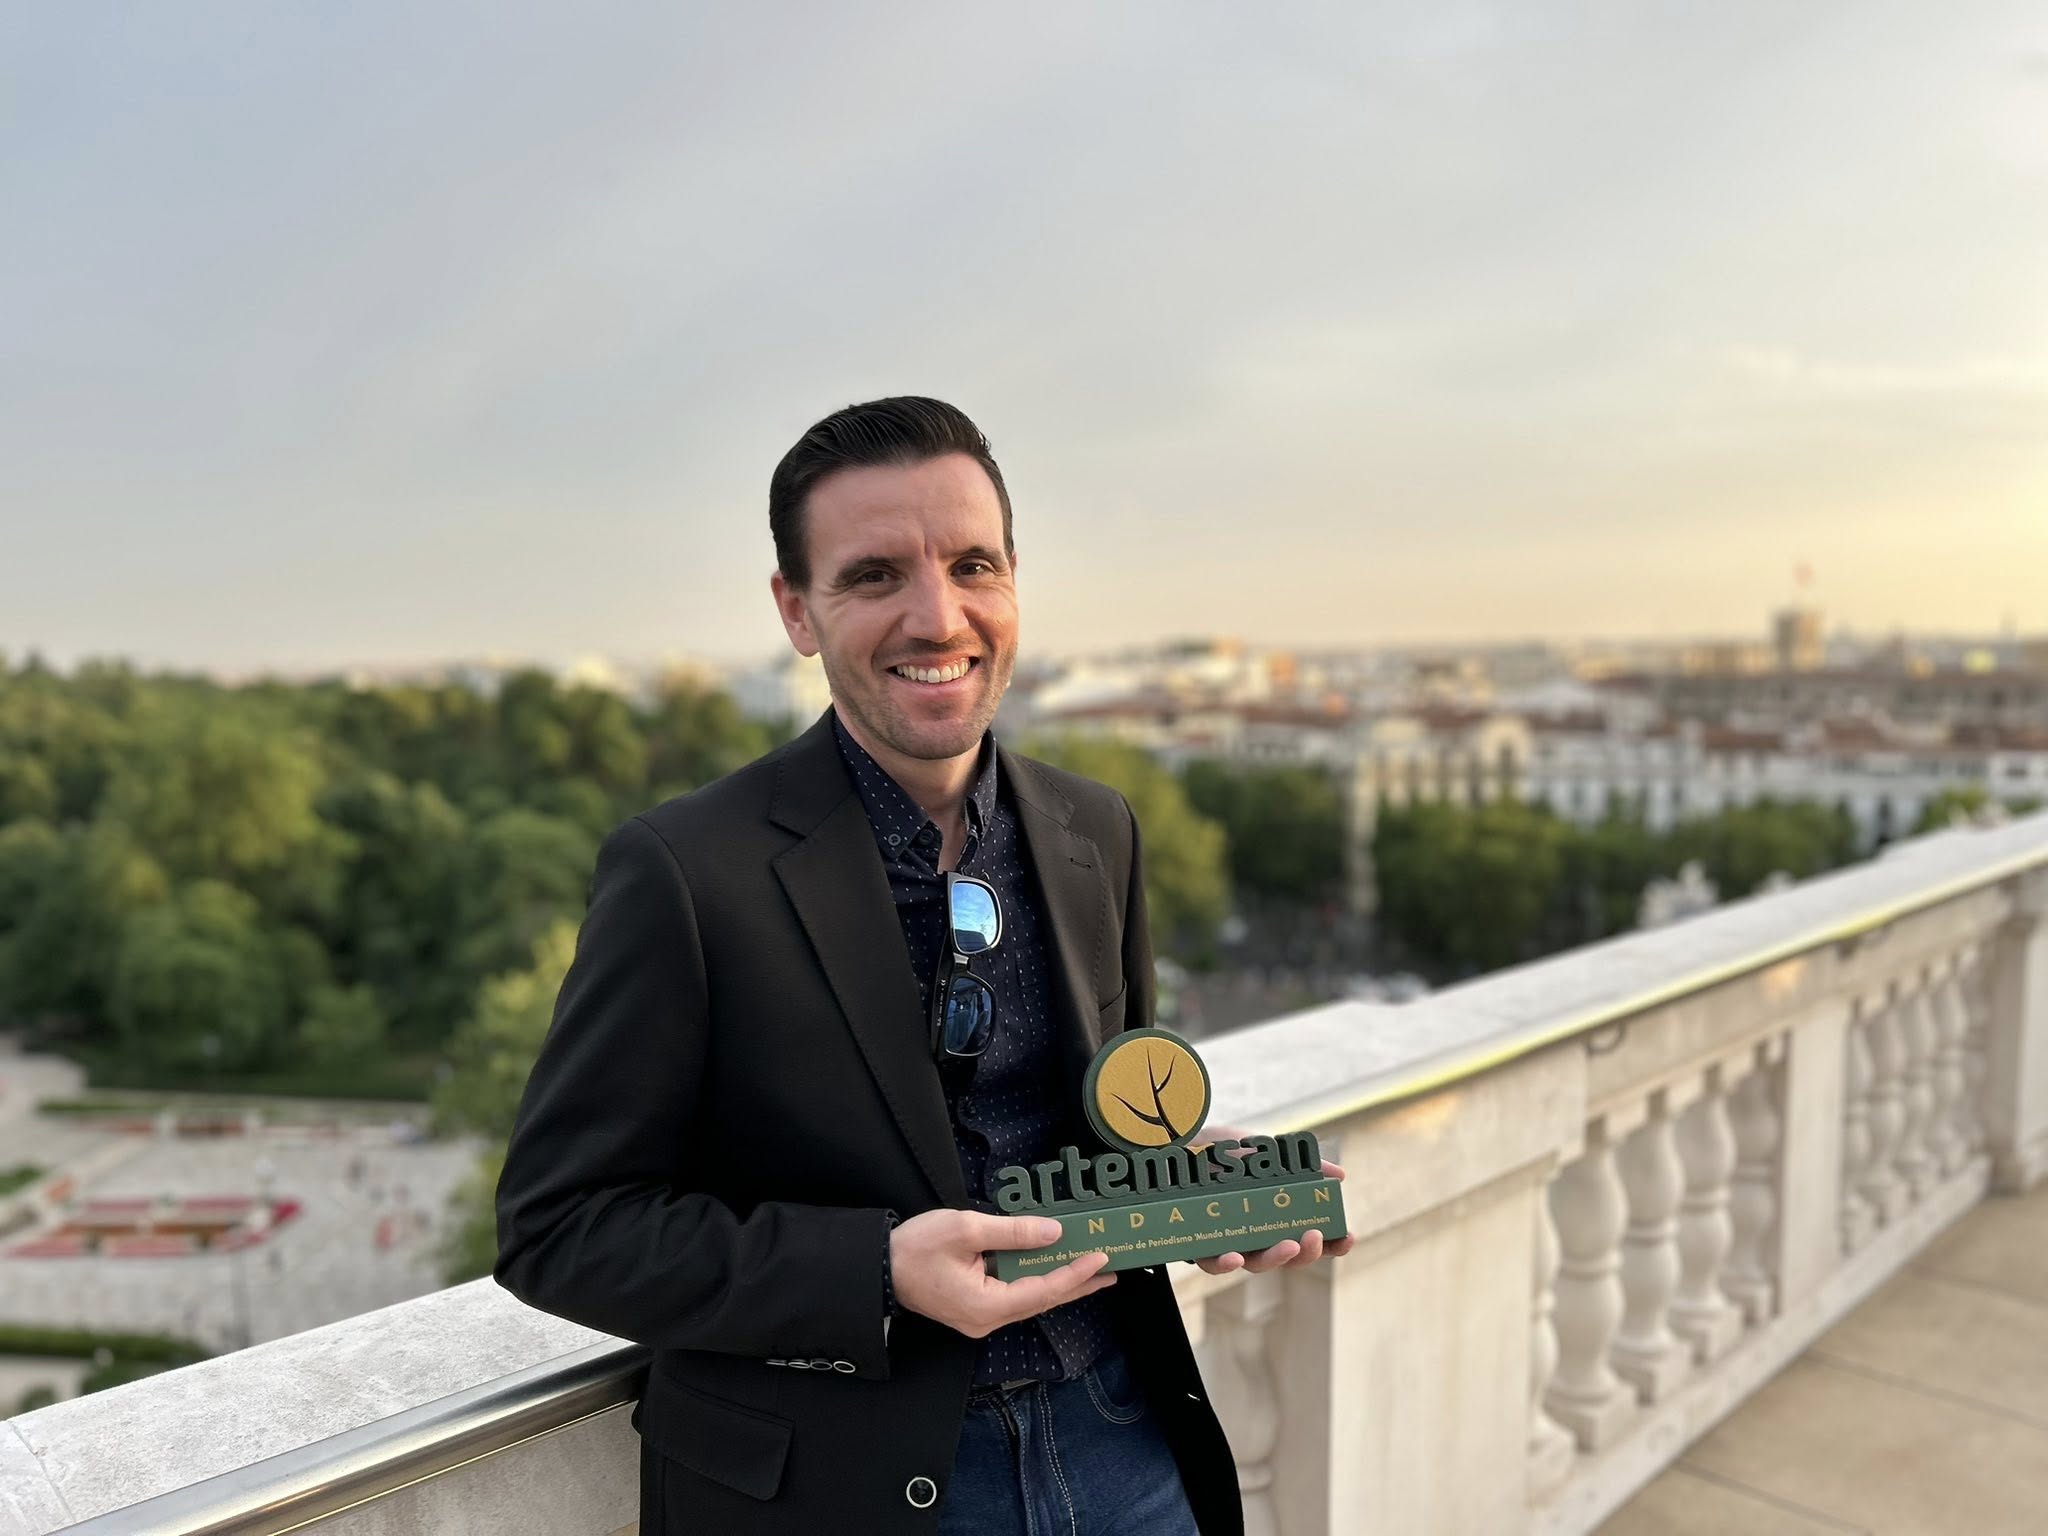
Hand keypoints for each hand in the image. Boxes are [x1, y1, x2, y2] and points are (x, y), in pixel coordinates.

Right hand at [890, 1209, 1116, 1338]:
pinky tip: (1050, 1267)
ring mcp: (979, 1317)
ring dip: (1059, 1282)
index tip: (1101, 1258)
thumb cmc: (916, 1247)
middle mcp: (987, 1320)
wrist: (876, 1268)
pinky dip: (1036, 1280)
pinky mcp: (973, 1308)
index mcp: (987, 1306)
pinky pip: (1013, 1295)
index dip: (1075, 1274)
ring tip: (1091, 1268)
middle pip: (1042, 1301)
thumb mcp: (966, 1229)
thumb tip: (1054, 1234)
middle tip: (1111, 1270)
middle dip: (1077, 1284)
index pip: (1043, 1291)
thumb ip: (1013, 1233)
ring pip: (1029, 1299)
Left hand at [1190, 1122, 1357, 1276]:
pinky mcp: (1197, 1245)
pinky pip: (1213, 1263)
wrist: (1177, 1143)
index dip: (1332, 1243)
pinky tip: (1236, 1257)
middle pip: (1287, 1258)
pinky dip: (1226, 1263)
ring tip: (1289, 1245)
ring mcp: (1228, 1242)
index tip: (1349, 1236)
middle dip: (1307, 1253)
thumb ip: (1299, 1165)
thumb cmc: (1222, 1152)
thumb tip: (1339, 1176)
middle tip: (1316, 1236)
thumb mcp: (1264, 1152)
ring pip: (1256, 1264)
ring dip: (1275, 1258)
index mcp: (1275, 1215)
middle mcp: (1254, 1234)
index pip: (1309, 1237)